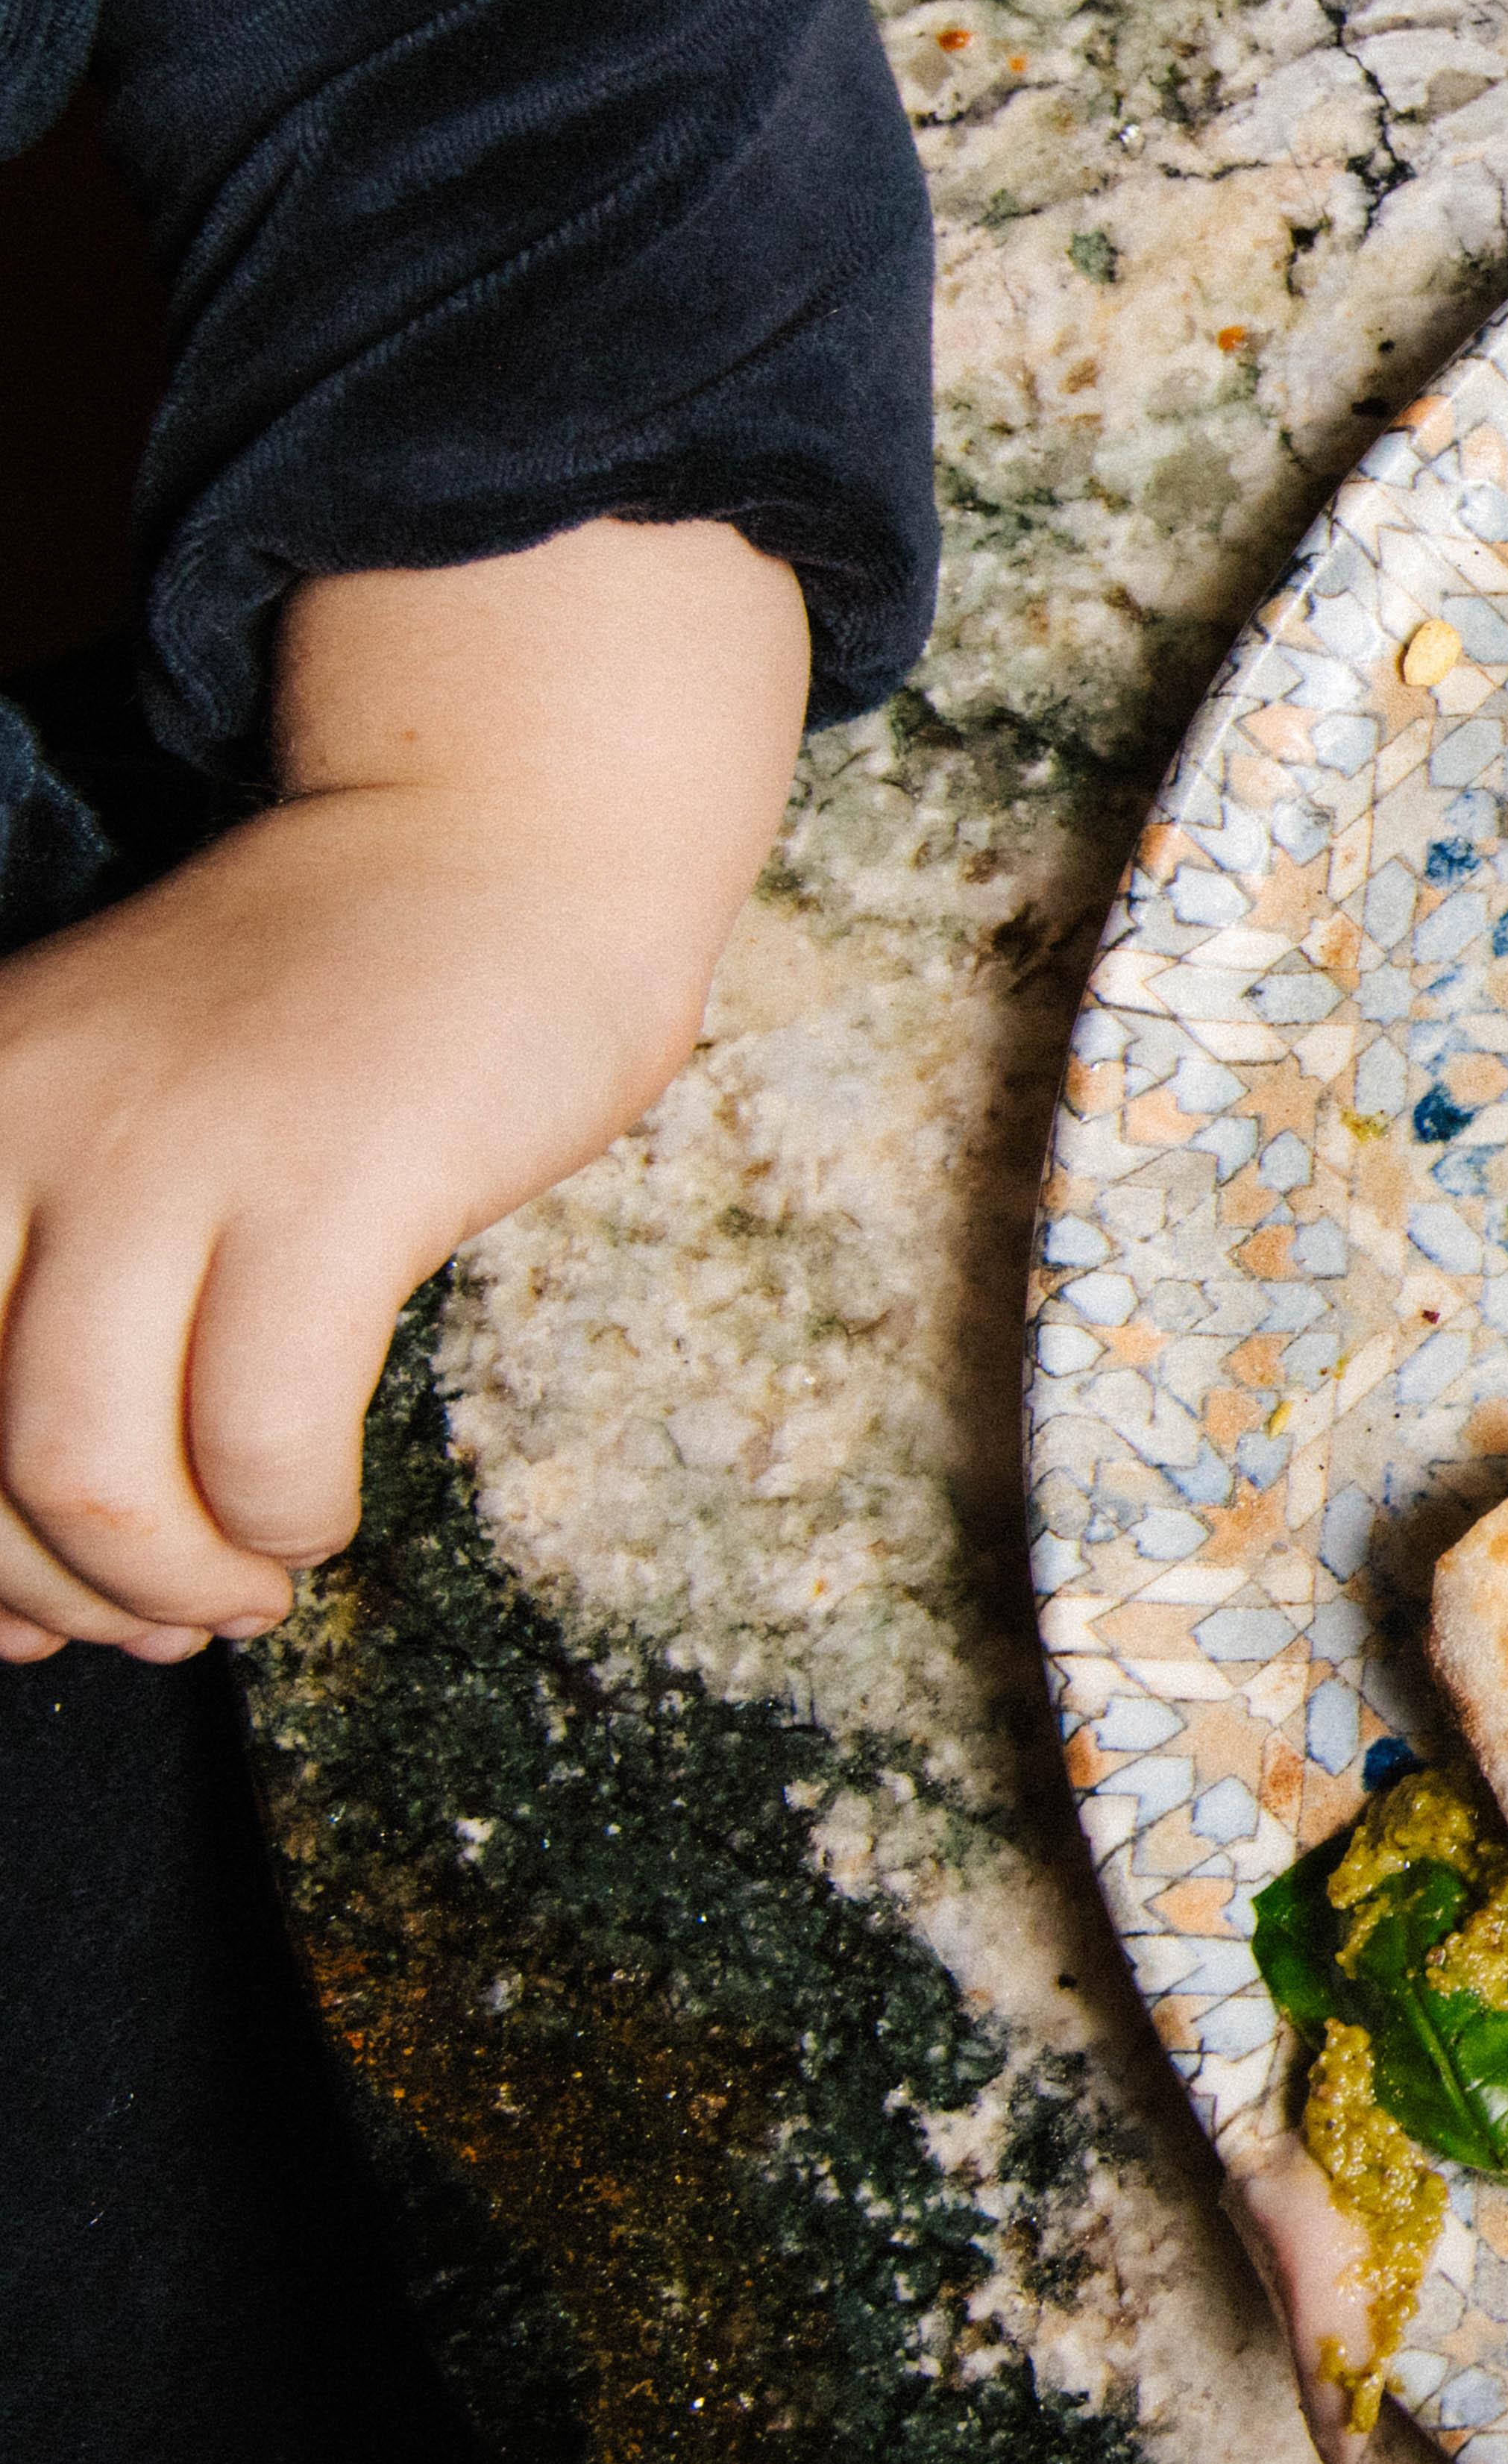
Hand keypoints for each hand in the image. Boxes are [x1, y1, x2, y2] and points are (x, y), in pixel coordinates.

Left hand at [0, 524, 804, 1660]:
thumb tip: (20, 1590)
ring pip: (83, 1469)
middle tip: (162, 1616)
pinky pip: (258, 1432)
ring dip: (169, 1581)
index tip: (30, 1618)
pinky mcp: (327, 1185)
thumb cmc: (322, 1017)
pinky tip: (313, 1516)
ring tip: (243, 1586)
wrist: (502, 845)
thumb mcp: (105, 1119)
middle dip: (62, 1589)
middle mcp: (13, 1128)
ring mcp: (168, 1152)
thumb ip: (41, 1298)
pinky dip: (282, 1518)